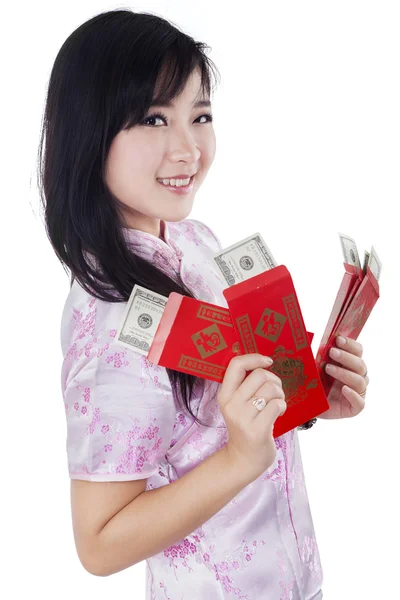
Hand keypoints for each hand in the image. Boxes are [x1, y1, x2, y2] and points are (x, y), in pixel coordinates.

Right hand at [218, 353, 286, 481]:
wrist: (244, 460)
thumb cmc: (246, 427)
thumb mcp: (237, 405)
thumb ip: (245, 386)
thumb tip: (265, 362)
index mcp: (224, 395)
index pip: (236, 364)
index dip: (255, 358)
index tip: (268, 361)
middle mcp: (231, 404)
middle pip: (260, 375)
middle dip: (274, 381)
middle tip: (275, 393)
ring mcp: (243, 418)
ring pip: (271, 389)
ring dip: (280, 395)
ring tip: (277, 404)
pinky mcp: (257, 430)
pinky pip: (277, 405)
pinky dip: (283, 406)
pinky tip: (279, 414)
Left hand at [318, 335, 368, 418]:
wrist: (311, 406)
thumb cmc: (315, 384)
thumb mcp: (314, 368)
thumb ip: (317, 357)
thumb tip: (307, 340)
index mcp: (350, 364)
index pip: (357, 351)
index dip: (350, 344)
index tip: (337, 339)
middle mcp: (357, 377)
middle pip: (360, 365)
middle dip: (346, 357)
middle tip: (331, 352)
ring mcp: (358, 392)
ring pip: (359, 381)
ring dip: (344, 373)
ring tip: (328, 368)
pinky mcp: (355, 407)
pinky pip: (359, 402)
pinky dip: (352, 394)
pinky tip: (344, 389)